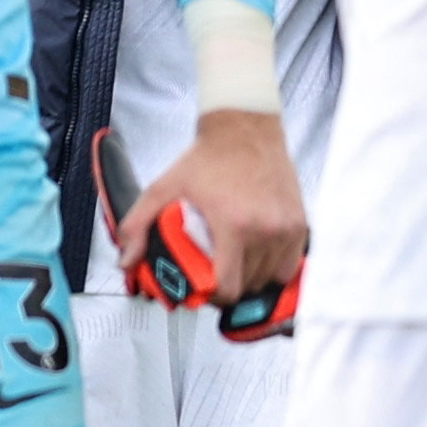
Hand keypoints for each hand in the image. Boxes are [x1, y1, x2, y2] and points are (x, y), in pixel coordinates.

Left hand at [126, 107, 305, 303]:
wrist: (245, 129)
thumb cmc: (209, 157)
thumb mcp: (163, 188)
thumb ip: (138, 225)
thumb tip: (127, 260)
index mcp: (234, 225)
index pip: (229, 287)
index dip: (213, 297)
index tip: (203, 290)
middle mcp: (266, 230)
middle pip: (249, 286)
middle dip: (229, 287)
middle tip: (214, 276)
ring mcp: (286, 228)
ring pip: (272, 278)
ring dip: (252, 279)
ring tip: (233, 266)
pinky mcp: (300, 223)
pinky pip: (290, 264)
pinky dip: (273, 267)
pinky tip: (255, 257)